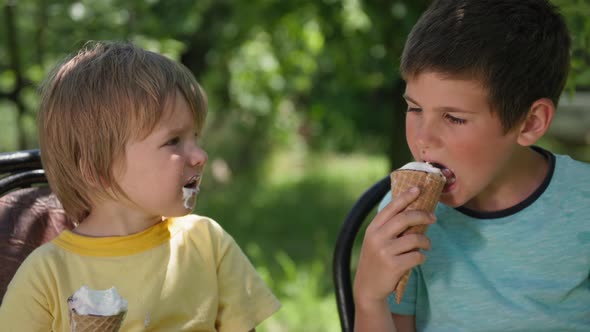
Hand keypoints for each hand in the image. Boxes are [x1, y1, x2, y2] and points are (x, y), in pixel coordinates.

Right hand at [353, 187, 434, 307]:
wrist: (367, 287)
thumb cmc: (376, 260)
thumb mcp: (375, 240)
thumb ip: (389, 227)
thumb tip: (414, 212)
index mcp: (373, 228)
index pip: (391, 207)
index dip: (406, 197)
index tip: (418, 189)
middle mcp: (377, 237)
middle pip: (405, 218)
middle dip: (423, 216)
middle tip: (433, 218)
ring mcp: (385, 251)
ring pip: (415, 239)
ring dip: (426, 242)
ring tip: (426, 245)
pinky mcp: (393, 265)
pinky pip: (417, 256)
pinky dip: (422, 257)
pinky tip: (419, 259)